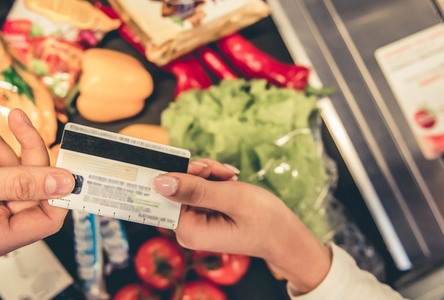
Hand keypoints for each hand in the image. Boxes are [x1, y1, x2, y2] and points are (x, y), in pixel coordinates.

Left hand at [153, 162, 330, 292]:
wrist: (284, 234)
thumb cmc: (264, 219)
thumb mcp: (231, 198)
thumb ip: (195, 189)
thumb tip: (158, 182)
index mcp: (189, 231)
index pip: (165, 194)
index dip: (181, 175)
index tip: (203, 168)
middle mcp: (187, 230)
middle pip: (176, 188)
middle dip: (199, 173)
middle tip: (225, 173)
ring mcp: (194, 223)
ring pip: (188, 184)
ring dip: (209, 174)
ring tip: (231, 177)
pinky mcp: (202, 215)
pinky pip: (198, 190)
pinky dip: (213, 180)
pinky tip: (230, 181)